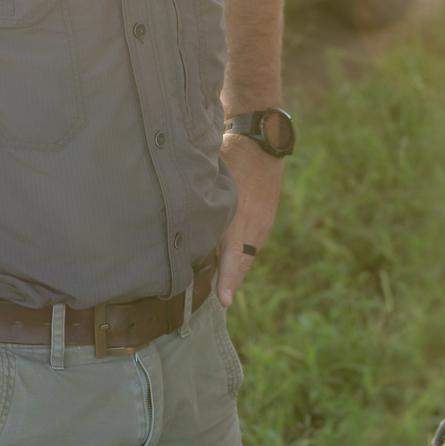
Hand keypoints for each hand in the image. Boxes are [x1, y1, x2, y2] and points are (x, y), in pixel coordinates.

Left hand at [216, 133, 283, 307]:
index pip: (233, 253)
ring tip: (216, 285)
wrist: (262, 142)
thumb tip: (177, 217)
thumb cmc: (230, 154)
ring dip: (233, 269)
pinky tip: (225, 255)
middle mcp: (253, 223)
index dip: (227, 278)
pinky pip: (252, 244)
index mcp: (237, 213)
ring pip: (246, 256)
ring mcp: (263, 223)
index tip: (224, 302)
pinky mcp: (267, 221)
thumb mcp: (214, 177)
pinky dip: (239, 252)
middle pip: (241, 263)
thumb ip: (201, 201)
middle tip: (212, 302)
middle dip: (228, 283)